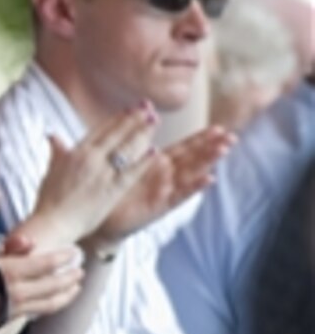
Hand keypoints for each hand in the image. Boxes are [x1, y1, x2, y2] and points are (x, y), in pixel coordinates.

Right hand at [0, 244, 83, 320]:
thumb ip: (10, 246)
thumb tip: (30, 241)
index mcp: (11, 271)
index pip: (46, 264)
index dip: (63, 257)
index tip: (73, 252)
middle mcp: (17, 291)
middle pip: (53, 285)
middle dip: (70, 277)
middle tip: (80, 271)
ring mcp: (16, 307)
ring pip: (50, 303)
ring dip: (67, 295)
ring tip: (76, 288)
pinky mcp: (12, 318)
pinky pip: (40, 311)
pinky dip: (54, 304)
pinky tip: (57, 300)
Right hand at [27, 103, 158, 244]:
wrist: (52, 224)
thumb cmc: (49, 201)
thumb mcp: (51, 171)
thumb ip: (57, 152)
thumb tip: (52, 135)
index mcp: (75, 153)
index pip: (101, 130)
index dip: (117, 118)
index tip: (130, 108)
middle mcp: (89, 159)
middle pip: (116, 134)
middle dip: (133, 119)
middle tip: (148, 106)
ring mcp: (101, 174)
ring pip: (126, 149)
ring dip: (142, 133)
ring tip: (155, 121)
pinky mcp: (111, 191)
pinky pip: (130, 172)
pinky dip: (143, 161)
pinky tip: (154, 152)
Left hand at [86, 125, 234, 250]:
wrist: (102, 217)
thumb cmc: (113, 187)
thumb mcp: (126, 160)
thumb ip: (137, 141)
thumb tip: (145, 116)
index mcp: (158, 163)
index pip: (184, 147)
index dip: (201, 138)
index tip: (219, 127)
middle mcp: (166, 176)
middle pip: (193, 159)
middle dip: (212, 147)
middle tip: (231, 137)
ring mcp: (166, 191)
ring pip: (191, 174)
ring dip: (207, 162)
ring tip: (223, 151)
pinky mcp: (162, 205)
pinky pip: (180, 195)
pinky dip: (194, 187)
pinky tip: (209, 179)